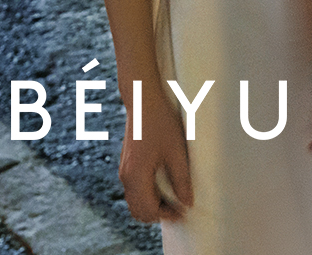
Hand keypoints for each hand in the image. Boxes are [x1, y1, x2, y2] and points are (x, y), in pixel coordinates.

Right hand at [119, 82, 193, 223]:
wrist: (142, 98)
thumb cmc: (160, 121)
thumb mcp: (175, 150)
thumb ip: (181, 179)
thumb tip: (187, 203)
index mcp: (136, 175)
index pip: (149, 211)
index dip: (168, 214)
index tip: (183, 209)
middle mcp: (126, 176)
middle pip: (138, 211)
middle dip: (158, 213)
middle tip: (178, 205)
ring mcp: (124, 169)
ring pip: (134, 201)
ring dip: (152, 204)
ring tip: (172, 193)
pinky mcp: (126, 162)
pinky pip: (134, 189)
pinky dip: (146, 194)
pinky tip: (163, 181)